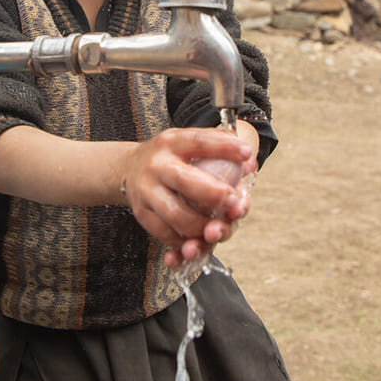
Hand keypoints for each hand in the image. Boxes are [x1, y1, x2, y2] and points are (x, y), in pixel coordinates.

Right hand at [120, 127, 252, 257]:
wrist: (130, 168)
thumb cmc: (170, 157)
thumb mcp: (186, 143)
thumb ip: (217, 150)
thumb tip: (250, 164)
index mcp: (172, 142)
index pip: (199, 141)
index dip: (224, 147)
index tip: (246, 153)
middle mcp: (156, 164)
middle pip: (184, 180)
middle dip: (213, 194)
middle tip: (233, 201)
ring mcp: (146, 189)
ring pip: (175, 214)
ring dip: (201, 225)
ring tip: (215, 227)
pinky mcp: (141, 212)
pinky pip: (163, 232)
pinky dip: (183, 239)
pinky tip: (195, 238)